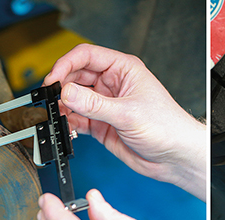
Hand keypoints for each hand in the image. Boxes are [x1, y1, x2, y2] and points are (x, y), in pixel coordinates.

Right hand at [43, 44, 205, 199]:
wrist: (174, 158)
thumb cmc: (167, 127)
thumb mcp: (128, 113)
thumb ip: (94, 104)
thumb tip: (67, 93)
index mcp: (123, 69)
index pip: (87, 56)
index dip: (66, 64)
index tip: (53, 78)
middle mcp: (112, 84)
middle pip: (76, 76)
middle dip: (62, 86)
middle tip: (50, 98)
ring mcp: (105, 105)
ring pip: (74, 99)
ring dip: (63, 106)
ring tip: (57, 114)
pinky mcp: (100, 124)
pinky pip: (77, 119)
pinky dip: (68, 123)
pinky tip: (67, 127)